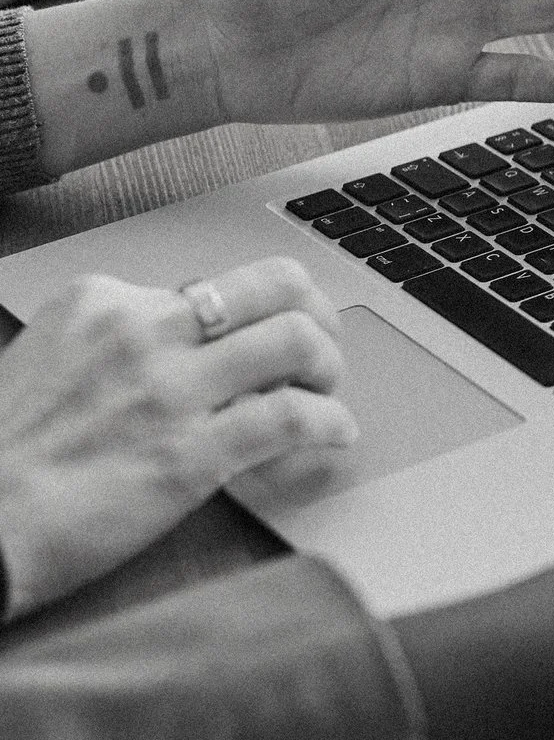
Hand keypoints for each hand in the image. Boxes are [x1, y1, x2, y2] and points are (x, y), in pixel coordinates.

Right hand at [0, 258, 351, 617]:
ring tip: (327, 391)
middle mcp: (141, 332)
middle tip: (321, 345)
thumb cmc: (4, 457)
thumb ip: (118, 346)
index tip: (260, 338)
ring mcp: (170, 390)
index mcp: (100, 302)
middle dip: (315, 312)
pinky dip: (331, 423)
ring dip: (330, 365)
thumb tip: (187, 351)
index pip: (214, 283)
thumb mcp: (49, 362)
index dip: (251, 313)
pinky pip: (293, 418)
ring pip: (296, 341)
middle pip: (273, 286)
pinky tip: (335, 433)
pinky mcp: (192, 453)